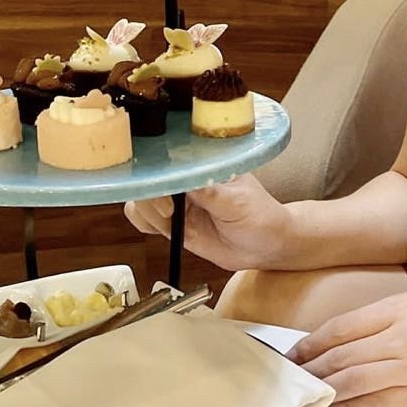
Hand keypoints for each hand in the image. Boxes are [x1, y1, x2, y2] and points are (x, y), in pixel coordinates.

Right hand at [123, 175, 294, 271]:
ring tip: (170, 223)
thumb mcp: (237, 203)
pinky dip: (144, 223)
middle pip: (148, 178)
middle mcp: (185, 180)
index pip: (169, 159)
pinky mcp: (172, 222)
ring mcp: (177, 201)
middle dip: (150, 197)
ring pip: (140, 198)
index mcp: (202, 164)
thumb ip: (210, 193)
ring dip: (147, 212)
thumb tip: (185, 181)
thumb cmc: (260, 216)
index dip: (159, 174)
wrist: (265, 246)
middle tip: (169, 213)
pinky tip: (163, 230)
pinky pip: (143, 219)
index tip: (167, 195)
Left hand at [288, 291, 406, 406]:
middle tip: (289, 380)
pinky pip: (374, 404)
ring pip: (352, 380)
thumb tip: (338, 339)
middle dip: (311, 369)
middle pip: (341, 355)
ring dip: (324, 390)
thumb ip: (381, 321)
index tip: (293, 354)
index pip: (341, 327)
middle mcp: (402, 336)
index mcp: (399, 309)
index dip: (312, 343)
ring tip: (305, 396)